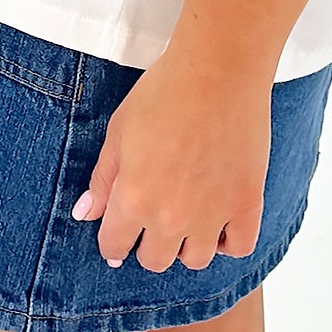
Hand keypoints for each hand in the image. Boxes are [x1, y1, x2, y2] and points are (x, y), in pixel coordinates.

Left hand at [70, 47, 272, 272]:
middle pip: (155, 260)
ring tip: (189, 220)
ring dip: (188, 246)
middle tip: (154, 221)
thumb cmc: (164, 93)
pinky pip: (239, 247)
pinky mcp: (246, 204)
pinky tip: (220, 223)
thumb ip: (103, 179)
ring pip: (196, 259)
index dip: (113, 241)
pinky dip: (229, 241)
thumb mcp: (118, 133)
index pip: (115, 245)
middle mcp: (171, 216)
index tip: (119, 235)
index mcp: (133, 198)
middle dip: (149, 244)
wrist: (217, 71)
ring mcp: (212, 214)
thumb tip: (84, 214)